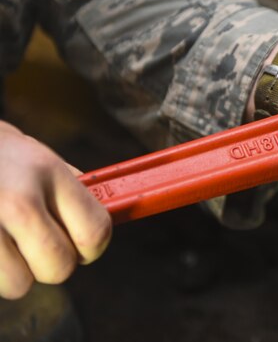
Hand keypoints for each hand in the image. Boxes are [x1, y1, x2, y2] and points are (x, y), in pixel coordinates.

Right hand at [0, 121, 111, 298]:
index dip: (91, 248)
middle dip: (50, 265)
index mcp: (47, 171)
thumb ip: (70, 188)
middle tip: (35, 246)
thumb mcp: (37, 156)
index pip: (95, 231)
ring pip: (18, 285)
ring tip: (1, 244)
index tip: (79, 246)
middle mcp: (17, 198)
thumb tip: (102, 221)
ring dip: (12, 274)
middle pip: (59, 267)